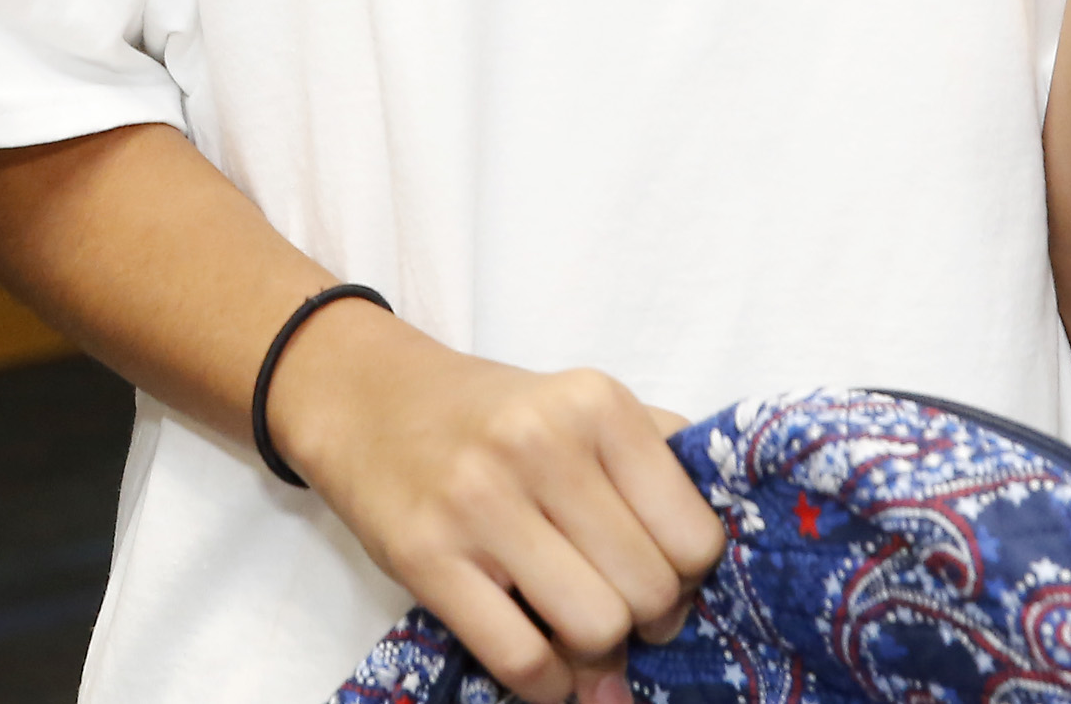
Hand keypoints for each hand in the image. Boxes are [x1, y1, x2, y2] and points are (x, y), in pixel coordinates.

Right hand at [271, 302, 721, 703]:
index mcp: (595, 404)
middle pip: (649, 591)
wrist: (365, 396)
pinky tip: (545, 667)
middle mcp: (540, 444)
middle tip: (619, 607)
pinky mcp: (427, 556)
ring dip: (596, 654)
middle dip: (646, 619)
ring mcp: (479, 501)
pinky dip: (548, 684)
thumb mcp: (580, 406)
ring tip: (578, 633)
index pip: (694, 537)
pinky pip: (522, 659)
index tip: (660, 573)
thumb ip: (656, 462)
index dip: (689, 575)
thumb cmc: (493, 416)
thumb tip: (706, 576)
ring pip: (595, 629)